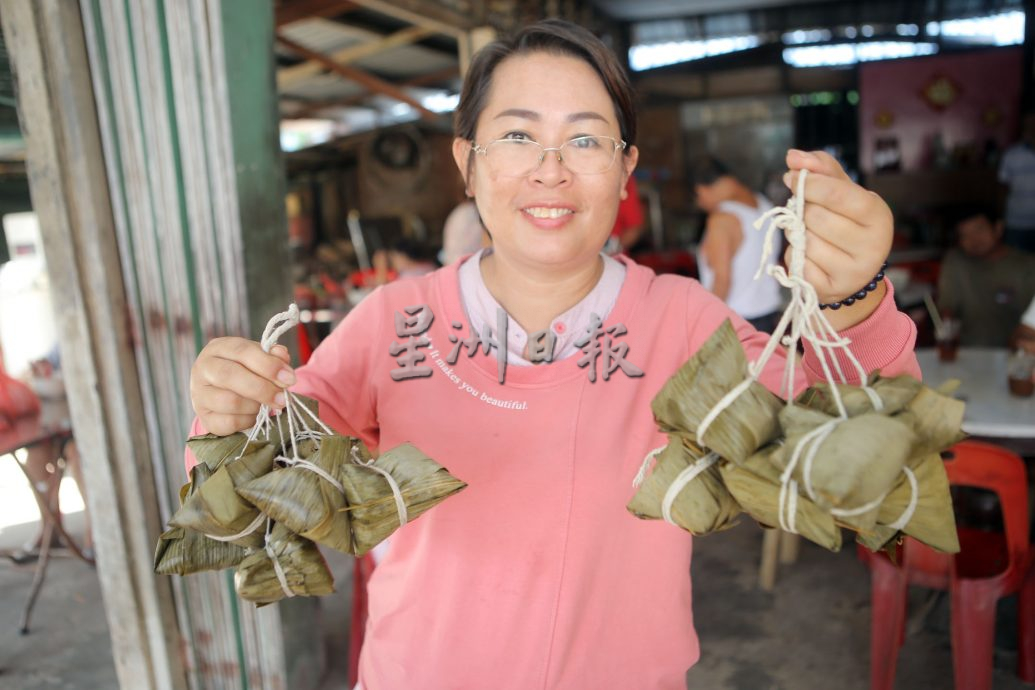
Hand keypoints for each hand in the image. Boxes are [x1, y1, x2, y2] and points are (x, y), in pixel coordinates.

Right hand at [189, 338, 294, 435]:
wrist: (224, 391)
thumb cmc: (245, 370)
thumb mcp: (259, 357)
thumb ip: (273, 356)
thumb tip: (282, 355)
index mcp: (219, 348)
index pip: (242, 352)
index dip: (268, 365)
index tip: (290, 378)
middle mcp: (203, 368)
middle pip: (231, 376)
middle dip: (263, 389)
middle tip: (283, 399)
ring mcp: (199, 394)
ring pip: (230, 402)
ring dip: (255, 406)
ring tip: (264, 405)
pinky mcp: (204, 417)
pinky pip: (229, 422)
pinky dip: (248, 420)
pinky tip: (253, 415)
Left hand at [783, 149, 892, 328]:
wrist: (852, 274)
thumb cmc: (845, 223)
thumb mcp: (842, 192)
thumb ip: (821, 169)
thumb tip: (793, 156)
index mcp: (878, 215)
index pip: (838, 194)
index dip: (809, 183)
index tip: (792, 178)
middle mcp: (873, 245)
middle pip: (815, 218)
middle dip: (802, 212)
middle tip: (808, 214)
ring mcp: (854, 271)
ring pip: (805, 243)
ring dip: (797, 236)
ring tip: (811, 235)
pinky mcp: (832, 289)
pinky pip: (798, 265)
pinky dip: (795, 257)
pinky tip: (810, 257)